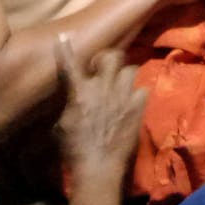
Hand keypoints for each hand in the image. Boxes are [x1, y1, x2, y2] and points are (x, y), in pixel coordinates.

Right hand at [53, 36, 147, 177]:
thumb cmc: (73, 149)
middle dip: (108, 58)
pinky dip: (137, 93)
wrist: (98, 166)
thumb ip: (69, 105)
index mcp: (80, 92)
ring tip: (121, 83)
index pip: (71, 65)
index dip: (66, 50)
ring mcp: (122, 96)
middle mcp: (102, 88)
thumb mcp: (62, 125)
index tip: (65, 38)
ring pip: (130, 69)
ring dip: (124, 74)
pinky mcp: (137, 107)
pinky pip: (142, 90)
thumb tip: (72, 98)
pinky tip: (132, 101)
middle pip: (112, 56)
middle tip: (104, 67)